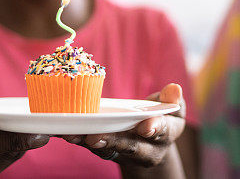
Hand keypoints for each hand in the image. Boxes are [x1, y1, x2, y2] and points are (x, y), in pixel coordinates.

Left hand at [61, 83, 185, 171]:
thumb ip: (173, 100)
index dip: (153, 129)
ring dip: (89, 141)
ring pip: (107, 148)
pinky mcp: (106, 149)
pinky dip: (79, 139)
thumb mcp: (173, 109)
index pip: (160, 132)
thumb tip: (175, 88)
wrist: (150, 142)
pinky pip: (92, 146)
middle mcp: (145, 149)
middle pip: (129, 146)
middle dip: (113, 141)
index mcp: (164, 135)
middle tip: (97, 136)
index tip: (146, 127)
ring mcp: (124, 151)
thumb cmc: (162, 117)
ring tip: (74, 134)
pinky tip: (65, 132)